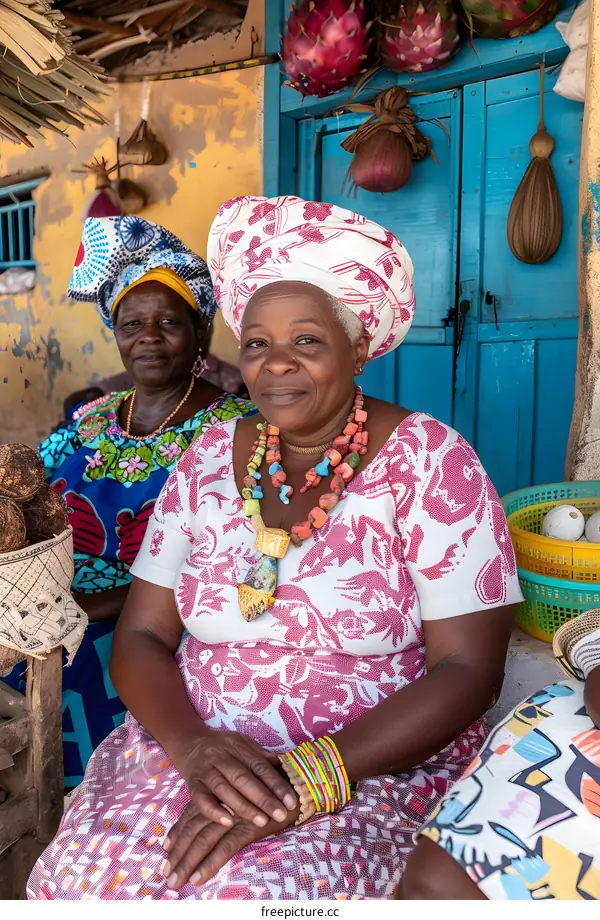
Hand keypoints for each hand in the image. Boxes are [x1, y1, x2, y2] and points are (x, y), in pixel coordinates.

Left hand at [163, 798, 299, 889]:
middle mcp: (222, 803)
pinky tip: (199, 877)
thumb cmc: (273, 787)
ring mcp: (234, 815)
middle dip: (178, 853)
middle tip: (166, 874)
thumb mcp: (248, 791)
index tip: (166, 850)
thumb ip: (232, 799)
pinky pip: (225, 847)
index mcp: (220, 794)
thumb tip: (221, 815)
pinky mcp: (248, 826)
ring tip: (176, 881)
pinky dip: (210, 863)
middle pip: (193, 830)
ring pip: (203, 840)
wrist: (298, 782)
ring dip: (187, 863)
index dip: (178, 833)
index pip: (192, 815)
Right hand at [177, 732, 296, 828]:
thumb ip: (263, 758)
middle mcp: (221, 757)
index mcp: (237, 746)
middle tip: (280, 815)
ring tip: (262, 822)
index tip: (291, 801)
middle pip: (243, 778)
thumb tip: (290, 769)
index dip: (276, 783)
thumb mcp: (243, 745)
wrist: (190, 743)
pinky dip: (214, 811)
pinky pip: (200, 799)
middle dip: (263, 798)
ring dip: (243, 807)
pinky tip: (228, 822)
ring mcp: (205, 770)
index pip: (260, 766)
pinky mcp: (192, 784)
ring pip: (224, 789)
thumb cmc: (224, 748)